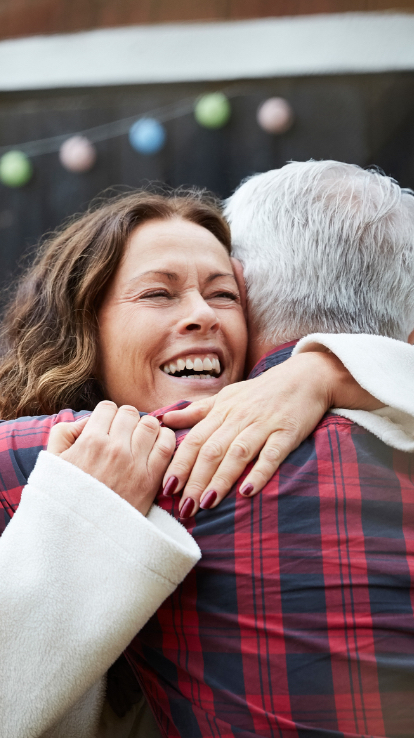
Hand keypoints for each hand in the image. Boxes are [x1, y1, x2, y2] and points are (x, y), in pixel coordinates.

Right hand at [47, 401, 175, 515]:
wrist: (82, 538)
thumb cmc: (65, 500)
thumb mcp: (53, 462)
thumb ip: (64, 432)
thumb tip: (87, 420)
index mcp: (90, 442)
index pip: (108, 408)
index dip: (107, 416)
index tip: (106, 429)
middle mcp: (114, 449)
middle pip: (130, 413)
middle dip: (126, 421)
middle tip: (122, 437)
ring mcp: (135, 464)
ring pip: (151, 424)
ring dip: (145, 429)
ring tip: (139, 442)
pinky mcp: (152, 479)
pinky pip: (167, 444)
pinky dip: (165, 440)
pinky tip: (156, 448)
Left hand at [161, 351, 382, 516]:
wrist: (305, 376)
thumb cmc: (262, 391)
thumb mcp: (227, 396)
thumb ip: (196, 411)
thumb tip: (164, 421)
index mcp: (222, 411)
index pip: (194, 440)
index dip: (179, 464)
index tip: (167, 488)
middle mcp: (239, 417)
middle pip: (212, 450)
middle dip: (195, 480)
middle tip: (184, 507)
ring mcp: (264, 424)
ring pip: (237, 453)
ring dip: (221, 479)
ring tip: (207, 504)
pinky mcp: (287, 432)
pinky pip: (272, 454)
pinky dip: (259, 472)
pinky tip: (247, 492)